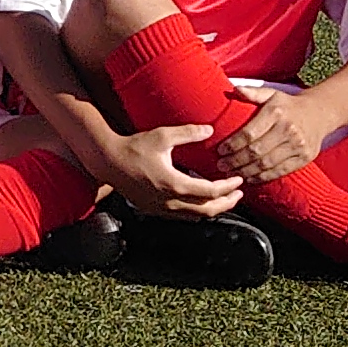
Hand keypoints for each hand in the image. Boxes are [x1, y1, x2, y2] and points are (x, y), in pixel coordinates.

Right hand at [93, 121, 247, 219]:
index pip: (212, 192)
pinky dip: (196, 212)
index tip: (239, 180)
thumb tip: (210, 130)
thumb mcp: (162, 136)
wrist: (108, 161)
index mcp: (175, 184)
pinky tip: (200, 201)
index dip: (229, 187)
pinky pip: (182, 216)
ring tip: (223, 198)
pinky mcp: (154, 210)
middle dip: (227, 203)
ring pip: (196, 217)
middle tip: (239, 194)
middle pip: (208, 210)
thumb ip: (188, 133)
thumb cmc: (134, 148)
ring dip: (213, 209)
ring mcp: (161, 208)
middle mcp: (170, 200)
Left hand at [214, 93, 327, 183]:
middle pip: (256, 151)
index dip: (232, 144)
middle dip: (236, 161)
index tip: (220, 150)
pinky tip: (250, 178)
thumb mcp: (272, 93)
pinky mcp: (305, 157)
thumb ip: (253, 92)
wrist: (320, 113)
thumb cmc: (288, 105)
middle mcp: (287, 129)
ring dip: (247, 171)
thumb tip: (235, 89)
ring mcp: (298, 145)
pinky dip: (263, 177)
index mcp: (276, 112)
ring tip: (232, 174)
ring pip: (267, 163)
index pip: (249, 133)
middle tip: (221, 165)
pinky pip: (280, 171)